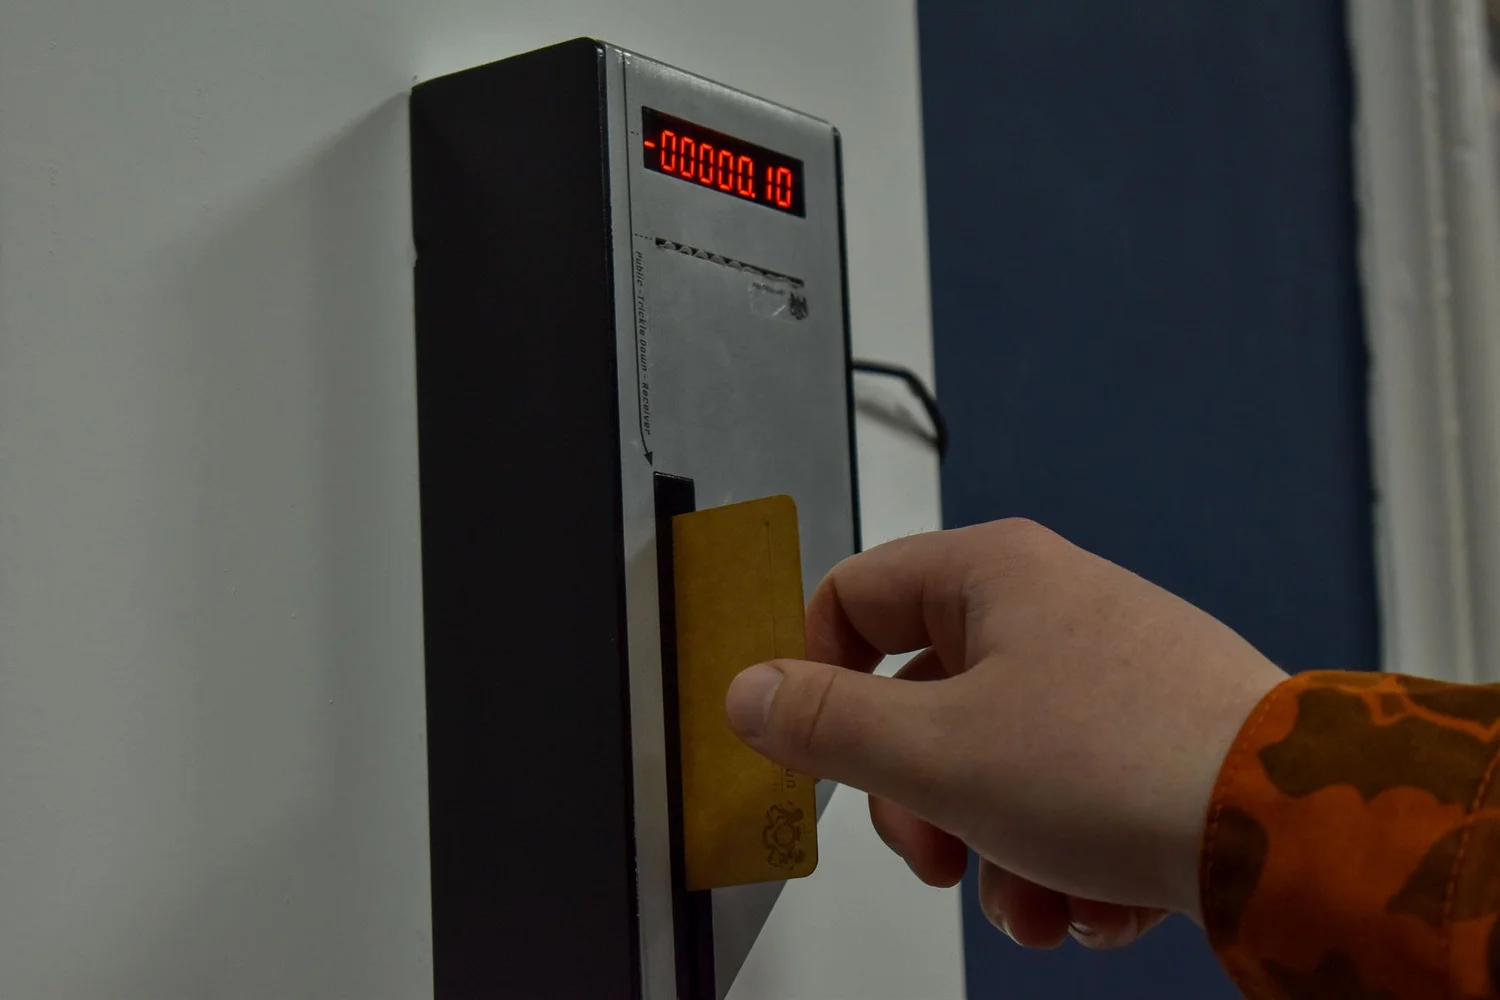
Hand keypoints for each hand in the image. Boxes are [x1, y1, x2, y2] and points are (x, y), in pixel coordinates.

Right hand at [725, 519, 1285, 948]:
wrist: (1290, 829)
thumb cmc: (1124, 764)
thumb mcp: (933, 751)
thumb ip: (823, 723)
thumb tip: (747, 694)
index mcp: (989, 574)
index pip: (851, 597)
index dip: (816, 677)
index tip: (818, 754)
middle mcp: (1049, 606)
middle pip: (921, 696)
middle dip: (919, 800)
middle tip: (936, 856)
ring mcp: (1106, 670)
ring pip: (995, 760)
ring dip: (994, 849)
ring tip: (1032, 904)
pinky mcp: (1152, 733)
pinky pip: (1067, 791)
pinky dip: (1063, 857)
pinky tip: (1093, 902)